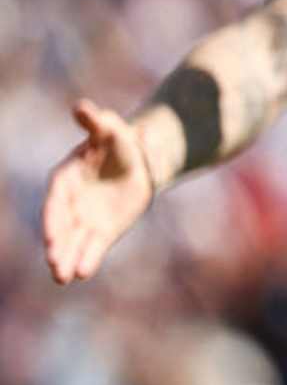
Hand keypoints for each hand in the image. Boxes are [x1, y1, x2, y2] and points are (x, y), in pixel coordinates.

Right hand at [43, 100, 156, 283]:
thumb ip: (96, 122)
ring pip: (73, 242)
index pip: (55, 201)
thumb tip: (81, 107)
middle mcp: (70, 203)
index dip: (52, 218)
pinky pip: (92, 248)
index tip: (49, 235)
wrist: (138, 162)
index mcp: (65, 179)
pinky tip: (82, 275)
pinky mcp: (101, 232)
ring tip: (61, 278)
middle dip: (56, 245)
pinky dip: (88, 260)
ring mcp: (84, 219)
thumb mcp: (111, 130)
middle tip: (54, 263)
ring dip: (67, 258)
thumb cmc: (120, 143)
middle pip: (60, 227)